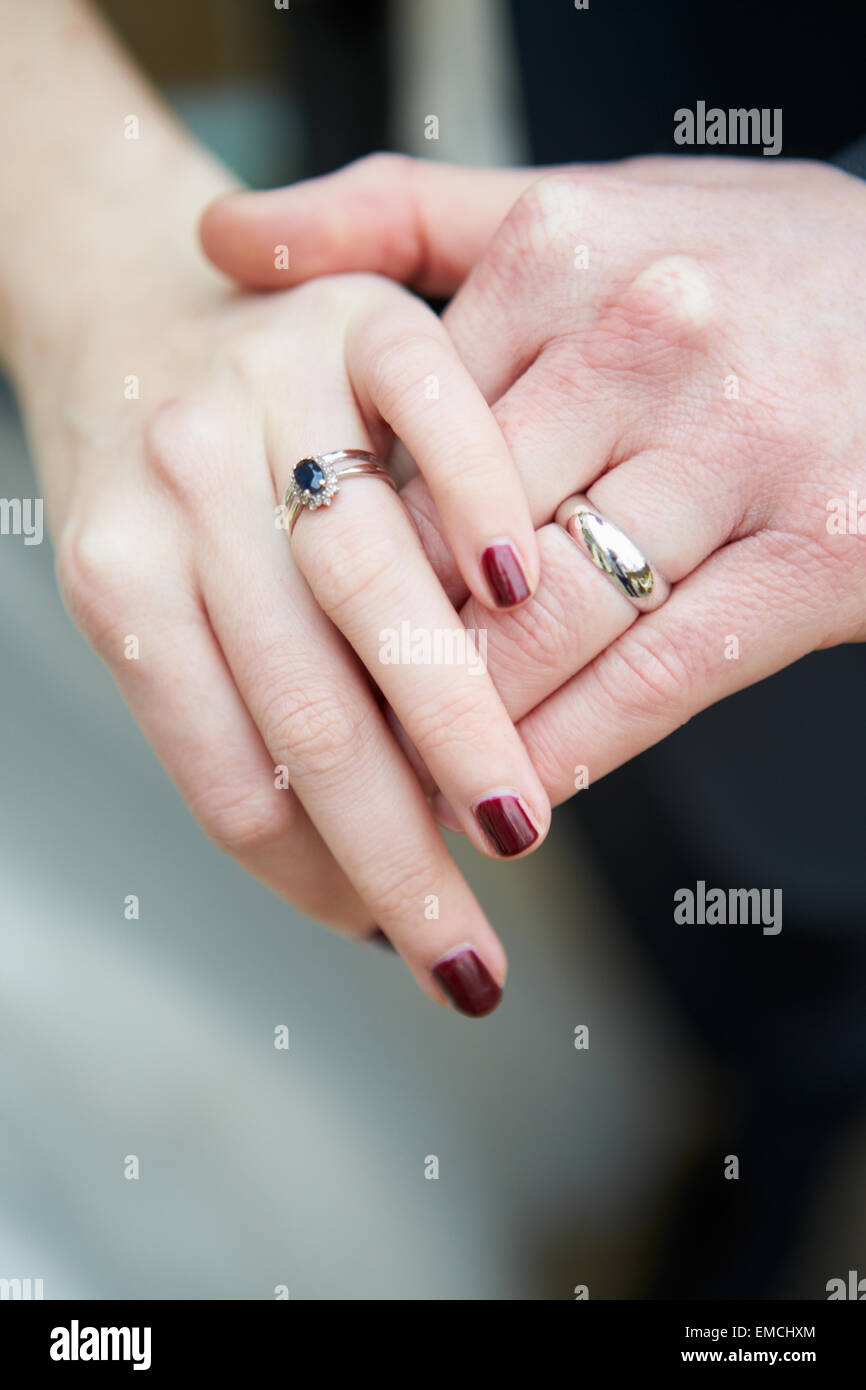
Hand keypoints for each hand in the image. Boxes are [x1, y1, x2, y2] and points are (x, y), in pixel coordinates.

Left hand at [20, 263, 553, 1016]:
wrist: (123, 287)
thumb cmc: (147, 470)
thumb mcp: (143, 587)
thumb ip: (232, 709)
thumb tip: (342, 873)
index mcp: (118, 580)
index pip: (230, 777)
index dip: (314, 879)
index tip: (385, 937)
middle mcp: (180, 489)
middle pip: (310, 713)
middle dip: (400, 855)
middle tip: (467, 954)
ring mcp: (269, 396)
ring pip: (377, 591)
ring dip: (461, 724)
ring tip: (519, 823)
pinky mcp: (355, 313)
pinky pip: (435, 411)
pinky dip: (482, 501)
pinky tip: (519, 591)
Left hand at [202, 154, 865, 808]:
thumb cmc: (741, 265)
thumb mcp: (579, 204)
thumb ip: (398, 217)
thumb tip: (222, 239)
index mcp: (565, 256)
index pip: (393, 435)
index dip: (334, 546)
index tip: (286, 618)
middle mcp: (648, 343)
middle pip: (450, 542)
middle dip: (378, 654)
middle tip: (317, 733)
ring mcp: (740, 452)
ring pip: (542, 623)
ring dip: (458, 725)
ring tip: (399, 787)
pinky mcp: (818, 556)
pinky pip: (655, 677)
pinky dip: (569, 751)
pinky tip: (517, 798)